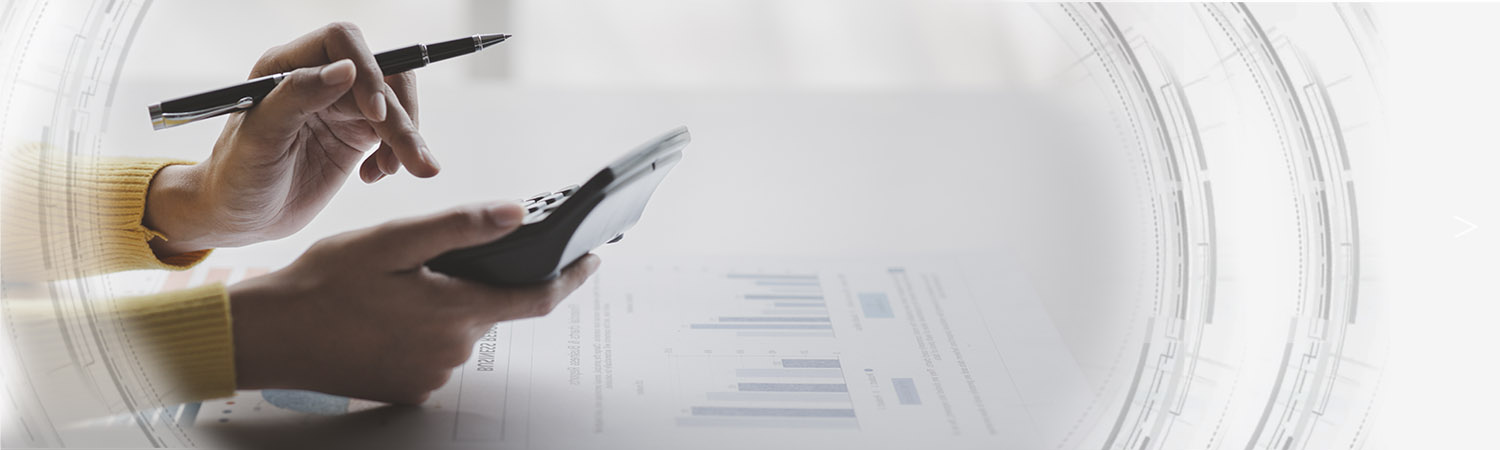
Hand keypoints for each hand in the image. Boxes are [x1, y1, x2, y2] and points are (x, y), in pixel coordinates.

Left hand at [145, 22, 436, 255]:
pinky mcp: (357, 134)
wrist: (240, 217)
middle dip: (402, 116)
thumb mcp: (259, 138)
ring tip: (404, 172)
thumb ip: (297, 96)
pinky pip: (396, 131)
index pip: (342, 42)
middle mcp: (318, 78)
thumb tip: (346, 69)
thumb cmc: (236, 176)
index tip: (376, 116)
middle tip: (412, 163)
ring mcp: (341, 106)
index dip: (367, 70)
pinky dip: (399, 153)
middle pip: (381, 74)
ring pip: (396, 104)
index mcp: (286, 65)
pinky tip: (375, 176)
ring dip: (409, 138)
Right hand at [226, 202, 600, 404]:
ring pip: (458, 329)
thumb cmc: (324, 282)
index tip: (594, 257)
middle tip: (425, 262)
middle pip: (489, 308)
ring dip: (442, 306)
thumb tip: (518, 213)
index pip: (539, 298)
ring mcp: (431, 376)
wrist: (268, 336)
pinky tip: (382, 316)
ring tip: (390, 289)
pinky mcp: (410, 390)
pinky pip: (432, 353)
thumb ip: (461, 227)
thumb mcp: (393, 241)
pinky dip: (420, 331)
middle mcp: (453, 352)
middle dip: (474, 281)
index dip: (572, 276)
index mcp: (456, 311)